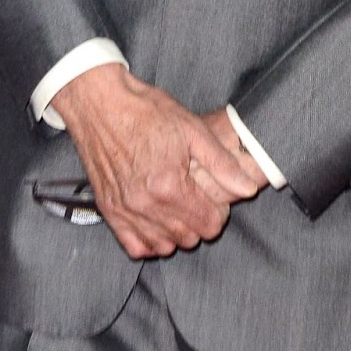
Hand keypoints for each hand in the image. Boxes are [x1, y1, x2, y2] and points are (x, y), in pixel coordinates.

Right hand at [53, 63, 262, 258]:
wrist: (101, 104)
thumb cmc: (148, 112)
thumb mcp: (193, 130)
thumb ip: (222, 164)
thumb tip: (249, 189)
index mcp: (169, 186)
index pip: (208, 225)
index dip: (219, 214)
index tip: (216, 199)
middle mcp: (145, 205)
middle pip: (187, 238)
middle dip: (200, 223)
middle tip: (199, 200)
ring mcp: (124, 210)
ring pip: (162, 246)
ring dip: (177, 234)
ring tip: (180, 209)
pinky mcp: (108, 209)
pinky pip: (133, 245)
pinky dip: (149, 241)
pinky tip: (158, 223)